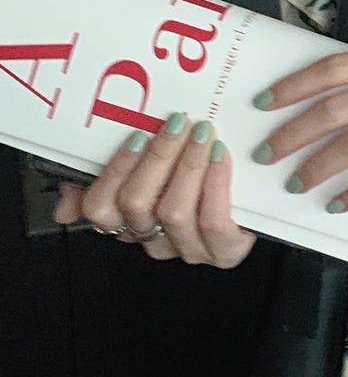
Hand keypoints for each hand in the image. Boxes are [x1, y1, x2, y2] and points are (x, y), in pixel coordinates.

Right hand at [52, 113, 257, 268]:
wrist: (253, 203)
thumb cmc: (196, 180)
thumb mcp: (148, 172)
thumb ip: (102, 180)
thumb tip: (66, 207)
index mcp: (128, 223)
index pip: (100, 207)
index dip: (115, 171)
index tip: (135, 136)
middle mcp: (154, 240)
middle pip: (137, 204)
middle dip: (159, 157)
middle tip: (178, 124)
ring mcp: (189, 249)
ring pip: (174, 211)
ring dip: (189, 165)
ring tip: (203, 135)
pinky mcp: (224, 252)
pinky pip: (213, 220)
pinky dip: (215, 184)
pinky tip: (221, 158)